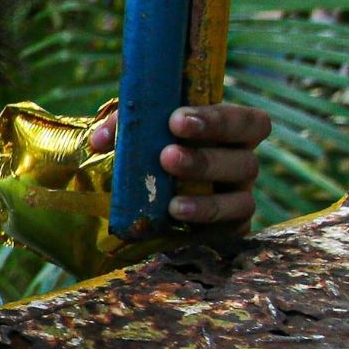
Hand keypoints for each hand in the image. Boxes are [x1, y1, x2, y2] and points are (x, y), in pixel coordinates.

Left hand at [88, 101, 271, 228]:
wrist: (147, 199)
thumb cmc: (153, 150)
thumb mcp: (141, 132)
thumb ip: (124, 127)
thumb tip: (100, 140)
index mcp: (231, 133)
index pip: (248, 122)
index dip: (219, 120)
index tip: (177, 120)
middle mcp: (242, 164)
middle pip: (245, 161)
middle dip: (204, 160)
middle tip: (166, 157)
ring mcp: (239, 198)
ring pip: (241, 199)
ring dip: (206, 201)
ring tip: (172, 202)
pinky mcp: (231, 228)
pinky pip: (229, 228)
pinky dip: (204, 222)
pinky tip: (177, 216)